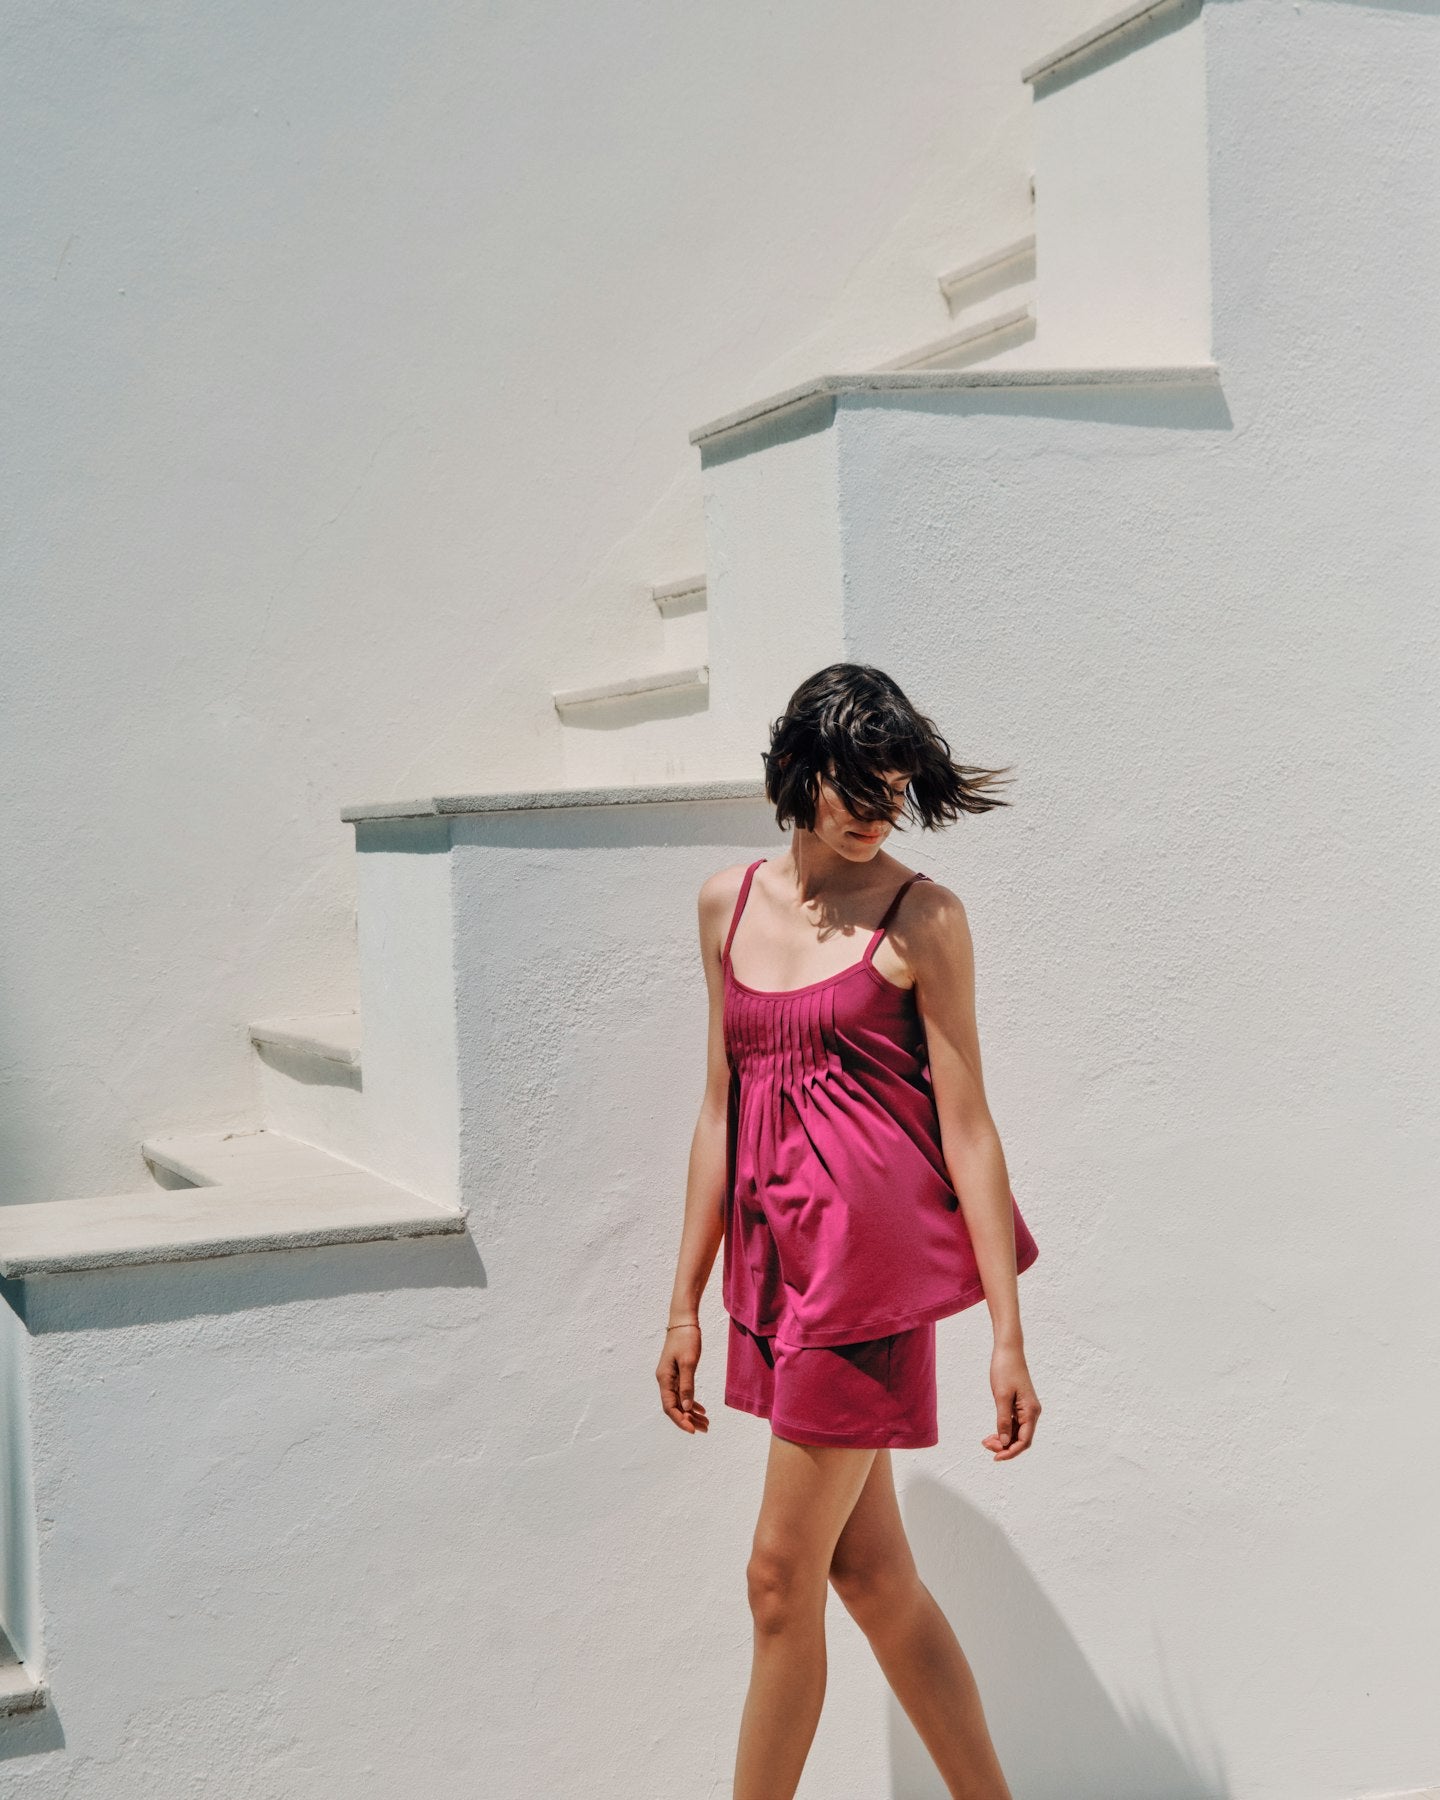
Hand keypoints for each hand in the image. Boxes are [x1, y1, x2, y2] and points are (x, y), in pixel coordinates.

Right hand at [656, 1323, 708, 1433]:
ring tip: (706, 1423)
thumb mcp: (689, 1362)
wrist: (684, 1321)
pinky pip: (682, 1393)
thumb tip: (687, 1407)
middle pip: (675, 1407)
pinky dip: (691, 1402)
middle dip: (688, 1420)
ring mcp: (670, 1377)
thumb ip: (687, 1385)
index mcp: (664, 1379)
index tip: (693, 1430)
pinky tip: (701, 1409)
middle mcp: (665, 1380)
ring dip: (691, 1413)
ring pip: (679, 1401)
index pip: (670, 1407)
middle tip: (705, 1429)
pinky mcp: (677, 1373)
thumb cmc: (686, 1339)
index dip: (681, 1420)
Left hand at [981, 1341, 1039, 1460]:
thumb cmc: (1005, 1370)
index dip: (1010, 1452)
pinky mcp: (1020, 1405)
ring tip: (986, 1442)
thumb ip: (1003, 1421)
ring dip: (1003, 1440)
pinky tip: (992, 1434)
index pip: (1024, 1440)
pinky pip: (1014, 1424)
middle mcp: (1032, 1412)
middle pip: (1021, 1439)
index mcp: (1031, 1411)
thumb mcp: (1001, 1396)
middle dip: (1005, 1447)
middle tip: (986, 1446)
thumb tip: (1004, 1442)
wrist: (1008, 1350)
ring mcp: (1027, 1409)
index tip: (995, 1457)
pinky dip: (1004, 1431)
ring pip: (1017, 1433)